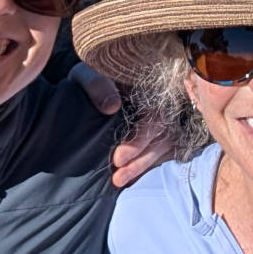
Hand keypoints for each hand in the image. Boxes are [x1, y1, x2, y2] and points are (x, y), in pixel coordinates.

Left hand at [69, 63, 172, 187]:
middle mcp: (161, 105)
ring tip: (119, 181)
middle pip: (161, 139)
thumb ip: (97, 84)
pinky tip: (130, 179)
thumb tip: (111, 107)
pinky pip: (159, 151)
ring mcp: (160, 119)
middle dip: (140, 161)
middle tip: (118, 177)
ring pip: (162, 148)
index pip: (155, 119)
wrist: (96, 75)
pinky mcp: (155, 132)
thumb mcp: (90, 72)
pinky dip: (145, 166)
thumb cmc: (94, 72)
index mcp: (150, 89)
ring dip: (141, 167)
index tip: (118, 158)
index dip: (139, 141)